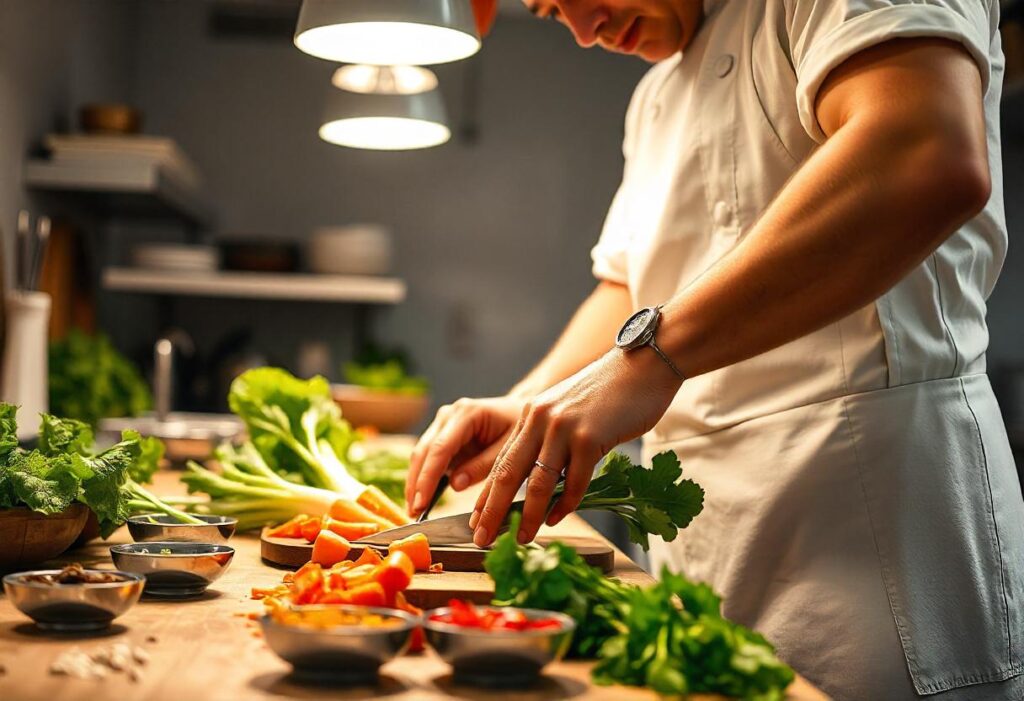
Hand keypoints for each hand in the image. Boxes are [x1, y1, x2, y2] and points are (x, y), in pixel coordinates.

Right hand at [406, 396, 525, 515]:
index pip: (440, 448)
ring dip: (416, 482)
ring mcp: (443, 423)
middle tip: (414, 512)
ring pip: (421, 455)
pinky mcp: (442, 435)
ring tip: (415, 510)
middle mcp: (449, 415)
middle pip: (423, 451)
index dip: (428, 477)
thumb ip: (483, 466)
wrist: (524, 412)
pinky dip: (425, 478)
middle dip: (416, 483)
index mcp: (467, 413)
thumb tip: (455, 485)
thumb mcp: (509, 448)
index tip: (420, 503)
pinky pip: (429, 458)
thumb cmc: (520, 429)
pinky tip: (422, 498)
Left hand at [469, 348, 681, 545]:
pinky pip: (572, 482)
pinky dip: (564, 505)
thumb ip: (549, 439)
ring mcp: (563, 428)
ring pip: (537, 483)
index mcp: (530, 414)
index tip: (476, 519)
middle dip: (491, 510)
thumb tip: (536, 482)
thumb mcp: (567, 411)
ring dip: (527, 516)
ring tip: (521, 539)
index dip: (486, 493)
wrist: (642, 366)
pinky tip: (557, 519)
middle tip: (482, 538)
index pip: (501, 460)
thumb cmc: (609, 394)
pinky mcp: (589, 438)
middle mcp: (540, 419)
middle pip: (507, 474)